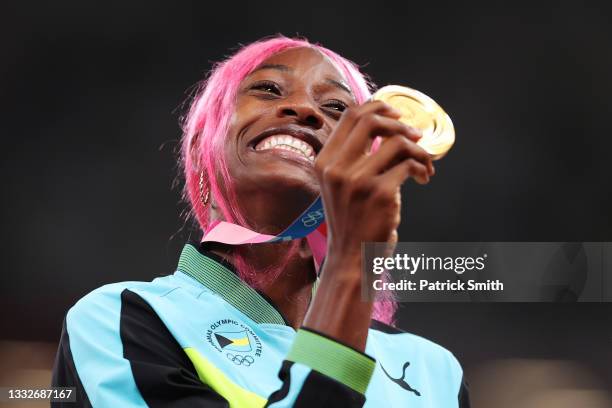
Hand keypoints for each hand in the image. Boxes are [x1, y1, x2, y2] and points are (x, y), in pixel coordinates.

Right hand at [314, 100, 434, 267]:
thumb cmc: (351, 219)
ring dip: (418, 149)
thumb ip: (352, 157)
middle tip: (415, 134)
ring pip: (397, 141)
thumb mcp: (339, 185)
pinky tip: (424, 178)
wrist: (352, 256)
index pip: (350, 115)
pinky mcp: (380, 193)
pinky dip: (422, 167)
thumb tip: (384, 125)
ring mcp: (358, 180)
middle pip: (371, 120)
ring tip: (424, 163)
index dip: (377, 107)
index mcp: (325, 161)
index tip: (396, 115)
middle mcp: (337, 168)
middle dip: (399, 122)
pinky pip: (409, 164)